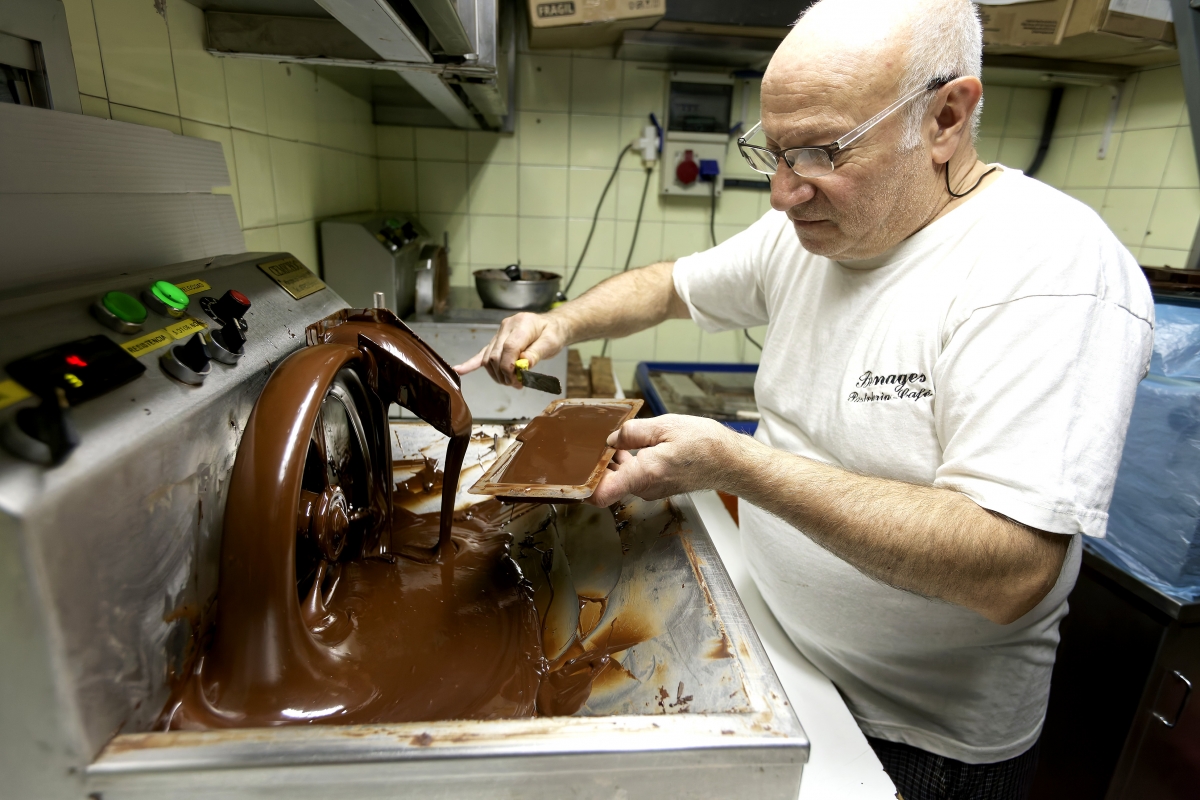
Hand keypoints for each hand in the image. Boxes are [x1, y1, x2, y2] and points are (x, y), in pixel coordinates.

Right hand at [452, 313, 567, 386]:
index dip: (510, 366)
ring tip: (512, 382)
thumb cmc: (553, 333)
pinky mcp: (495, 341)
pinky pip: (482, 353)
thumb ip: (537, 353)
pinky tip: (459, 370)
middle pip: (496, 355)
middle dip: (504, 374)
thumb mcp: (551, 343)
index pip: (509, 348)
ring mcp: (499, 333)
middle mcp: (506, 327)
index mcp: (521, 324)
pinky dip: (471, 363)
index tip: (518, 380)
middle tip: (518, 384)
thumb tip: (523, 365)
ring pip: (488, 358)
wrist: (552, 326)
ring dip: (497, 374)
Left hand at [589, 415, 741, 506]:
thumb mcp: (665, 426)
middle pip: (607, 482)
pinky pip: (635, 477)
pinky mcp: (658, 487)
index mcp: (643, 474)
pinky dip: (630, 463)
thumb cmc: (704, 444)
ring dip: (616, 460)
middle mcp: (645, 488)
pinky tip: (638, 445)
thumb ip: (632, 432)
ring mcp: (652, 490)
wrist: (730, 461)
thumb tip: (611, 439)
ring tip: (625, 439)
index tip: (573, 472)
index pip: (600, 495)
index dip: (582, 485)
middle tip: (602, 440)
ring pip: (621, 478)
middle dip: (600, 462)